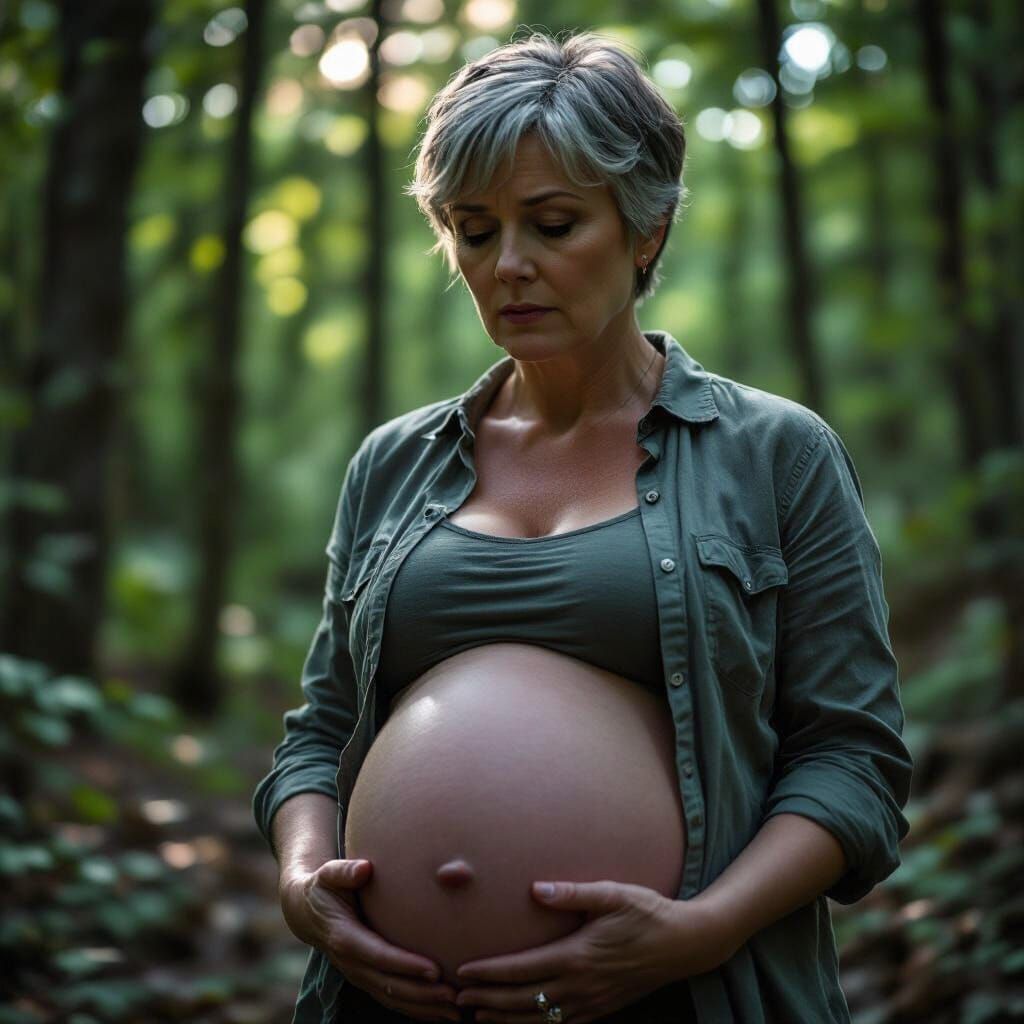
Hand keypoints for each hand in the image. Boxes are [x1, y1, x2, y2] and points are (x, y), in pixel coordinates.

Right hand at [280, 858, 459, 1021]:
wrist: (306, 911)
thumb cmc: (324, 887)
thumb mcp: (329, 874)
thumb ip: (345, 871)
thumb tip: (365, 868)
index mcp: (344, 937)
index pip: (378, 955)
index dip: (405, 965)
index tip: (434, 969)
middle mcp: (351, 963)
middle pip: (389, 984)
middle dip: (421, 993)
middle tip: (453, 995)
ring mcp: (357, 974)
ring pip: (391, 997)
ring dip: (423, 1006)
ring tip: (455, 1011)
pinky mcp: (365, 978)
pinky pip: (390, 999)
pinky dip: (414, 1008)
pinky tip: (439, 1012)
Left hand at [454, 879, 732, 1023]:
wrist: (685, 944)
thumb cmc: (647, 912)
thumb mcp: (613, 894)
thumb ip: (573, 893)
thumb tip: (535, 889)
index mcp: (578, 956)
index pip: (523, 970)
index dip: (490, 973)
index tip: (463, 972)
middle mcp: (581, 985)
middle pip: (523, 1000)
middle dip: (487, 1000)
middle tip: (456, 998)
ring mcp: (592, 1002)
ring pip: (539, 1019)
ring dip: (505, 1018)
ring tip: (478, 1016)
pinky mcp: (602, 1008)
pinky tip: (521, 1021)